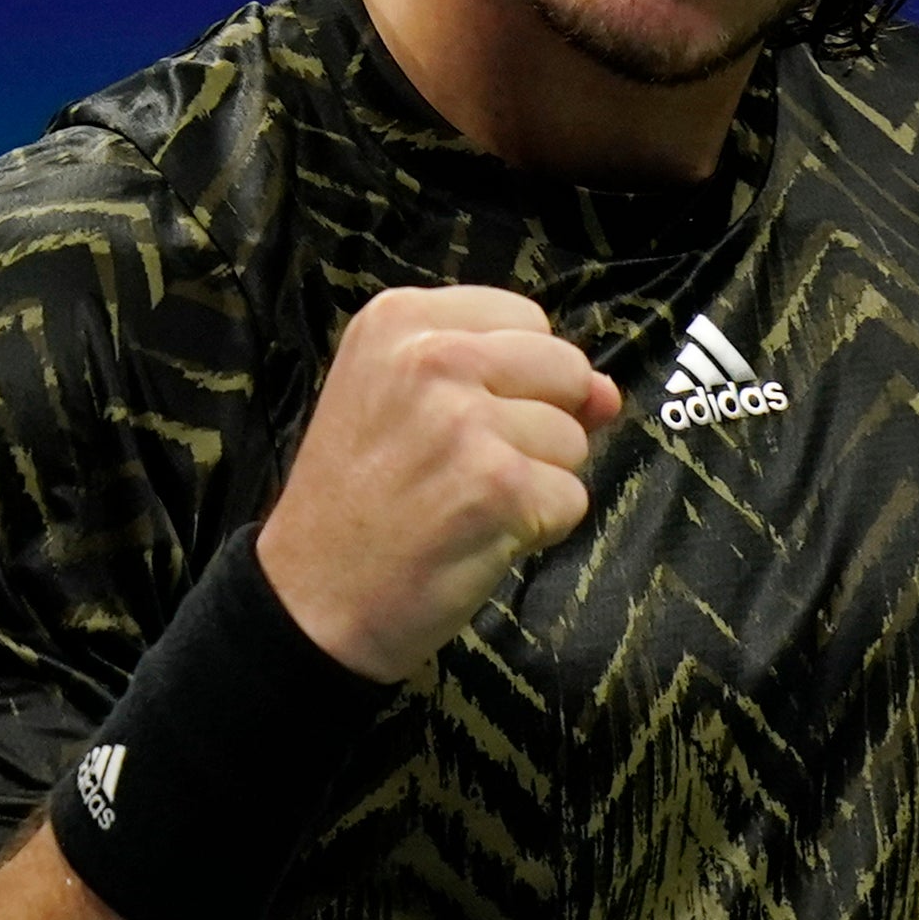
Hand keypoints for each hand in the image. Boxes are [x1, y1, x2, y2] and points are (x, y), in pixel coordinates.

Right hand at [257, 286, 620, 680]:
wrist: (310, 600)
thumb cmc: (358, 503)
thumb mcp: (405, 405)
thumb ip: (510, 378)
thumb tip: (607, 392)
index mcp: (399, 320)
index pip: (526, 319)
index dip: (517, 378)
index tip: (458, 420)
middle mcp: (431, 356)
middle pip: (564, 369)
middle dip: (539, 425)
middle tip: (463, 468)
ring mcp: (466, 422)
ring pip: (573, 439)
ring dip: (536, 482)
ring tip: (462, 504)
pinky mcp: (499, 487)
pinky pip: (572, 498)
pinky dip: (538, 530)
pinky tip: (476, 537)